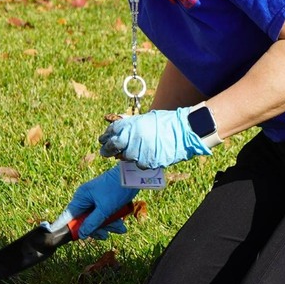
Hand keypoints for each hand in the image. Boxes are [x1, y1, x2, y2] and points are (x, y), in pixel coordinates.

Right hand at [62, 167, 139, 238]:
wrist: (134, 177)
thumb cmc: (117, 189)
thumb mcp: (105, 209)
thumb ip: (92, 222)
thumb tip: (81, 234)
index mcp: (81, 198)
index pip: (67, 216)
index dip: (66, 227)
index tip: (66, 236)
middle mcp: (85, 199)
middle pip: (84, 221)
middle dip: (97, 228)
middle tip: (106, 234)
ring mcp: (95, 200)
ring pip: (96, 220)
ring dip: (108, 225)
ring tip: (120, 228)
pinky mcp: (104, 202)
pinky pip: (104, 215)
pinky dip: (112, 220)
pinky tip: (121, 225)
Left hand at [98, 108, 213, 168]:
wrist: (182, 130)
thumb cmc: (164, 123)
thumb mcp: (144, 119)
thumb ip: (129, 125)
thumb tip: (113, 127)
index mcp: (129, 125)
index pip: (110, 133)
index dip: (105, 138)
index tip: (102, 141)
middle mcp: (130, 138)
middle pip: (113, 147)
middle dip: (108, 150)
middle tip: (105, 153)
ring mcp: (138, 151)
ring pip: (126, 157)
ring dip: (127, 155)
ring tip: (134, 152)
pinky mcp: (146, 161)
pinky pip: (139, 164)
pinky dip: (141, 161)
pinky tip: (146, 156)